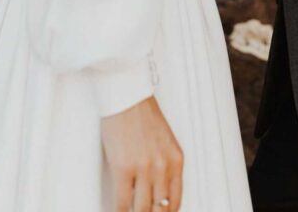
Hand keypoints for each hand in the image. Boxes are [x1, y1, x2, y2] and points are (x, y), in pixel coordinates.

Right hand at [101, 95, 182, 211]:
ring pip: (141, 210)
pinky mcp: (123, 169)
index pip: (174, 202)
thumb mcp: (164, 141)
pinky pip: (122, 203)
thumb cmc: (142, 113)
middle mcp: (162, 166)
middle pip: (158, 209)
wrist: (126, 96)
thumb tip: (156, 193)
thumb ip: (164, 166)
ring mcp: (143, 169)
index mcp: (175, 159)